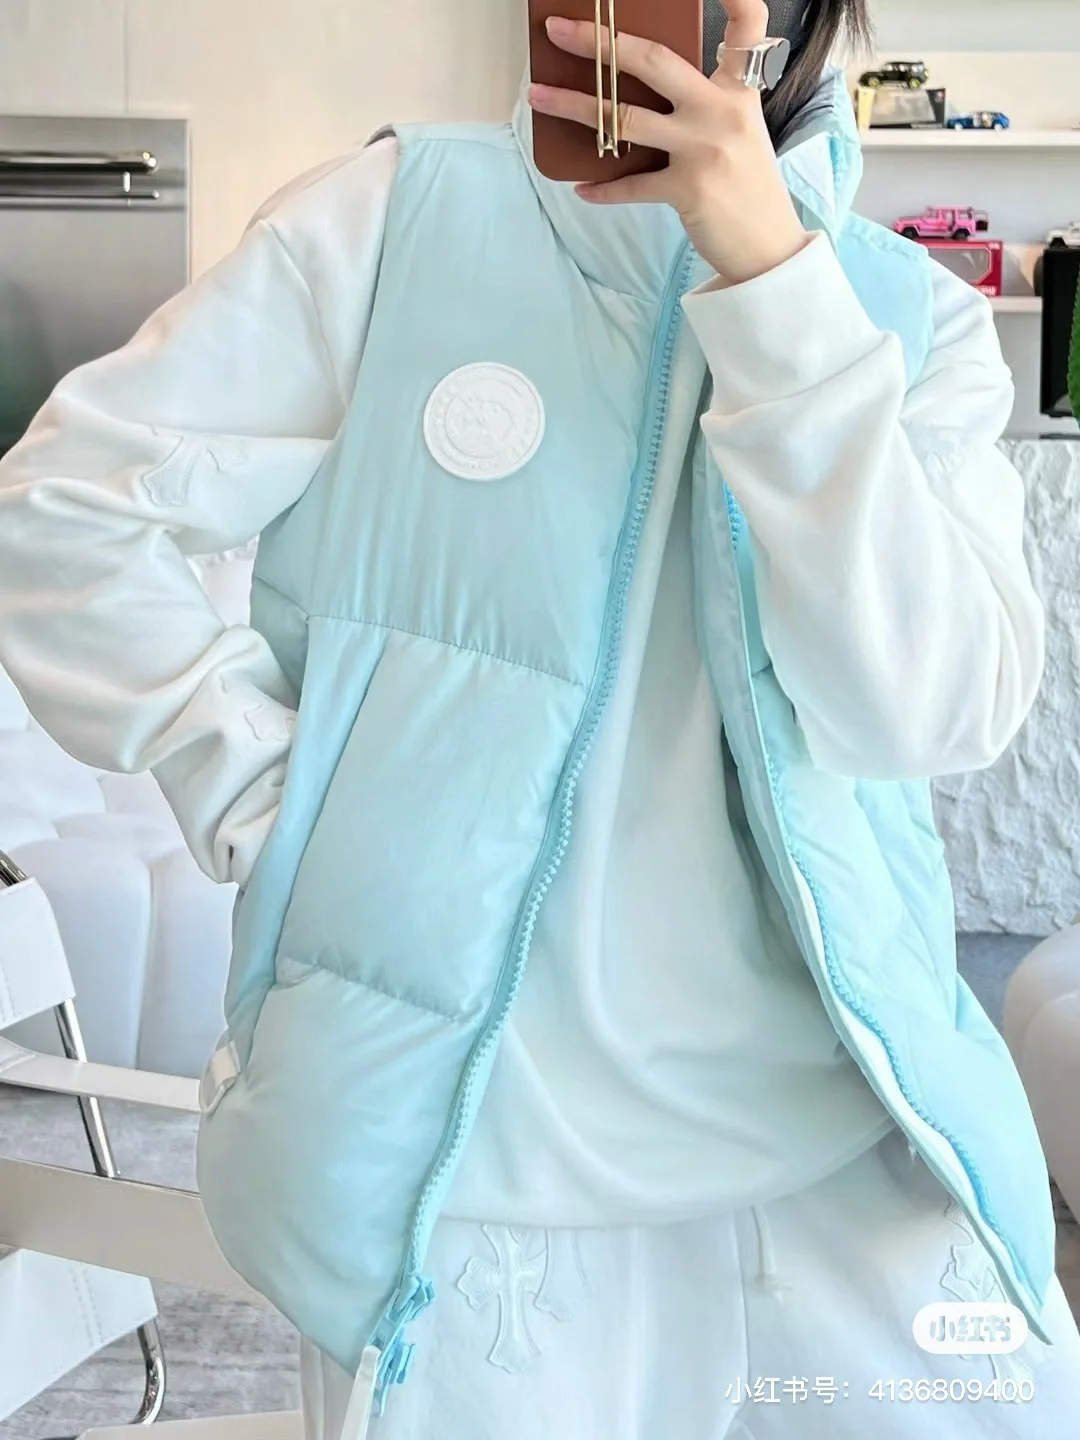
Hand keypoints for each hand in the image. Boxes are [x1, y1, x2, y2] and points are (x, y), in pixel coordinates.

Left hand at [528, 1, 809, 285]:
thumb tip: (639, 81)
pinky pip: (630, 185)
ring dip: (575, 107)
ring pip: (625, 118)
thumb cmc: (747, 185)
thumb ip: (702, 100)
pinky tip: (580, 187)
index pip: (748, 27)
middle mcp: (721, 112)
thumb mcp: (738, 128)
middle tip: (558, 31)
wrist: (769, 247)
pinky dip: (602, 188)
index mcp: (739, 90)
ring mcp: (702, 150)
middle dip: (599, 42)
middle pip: (653, 61)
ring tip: (538, 97)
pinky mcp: (686, 191)